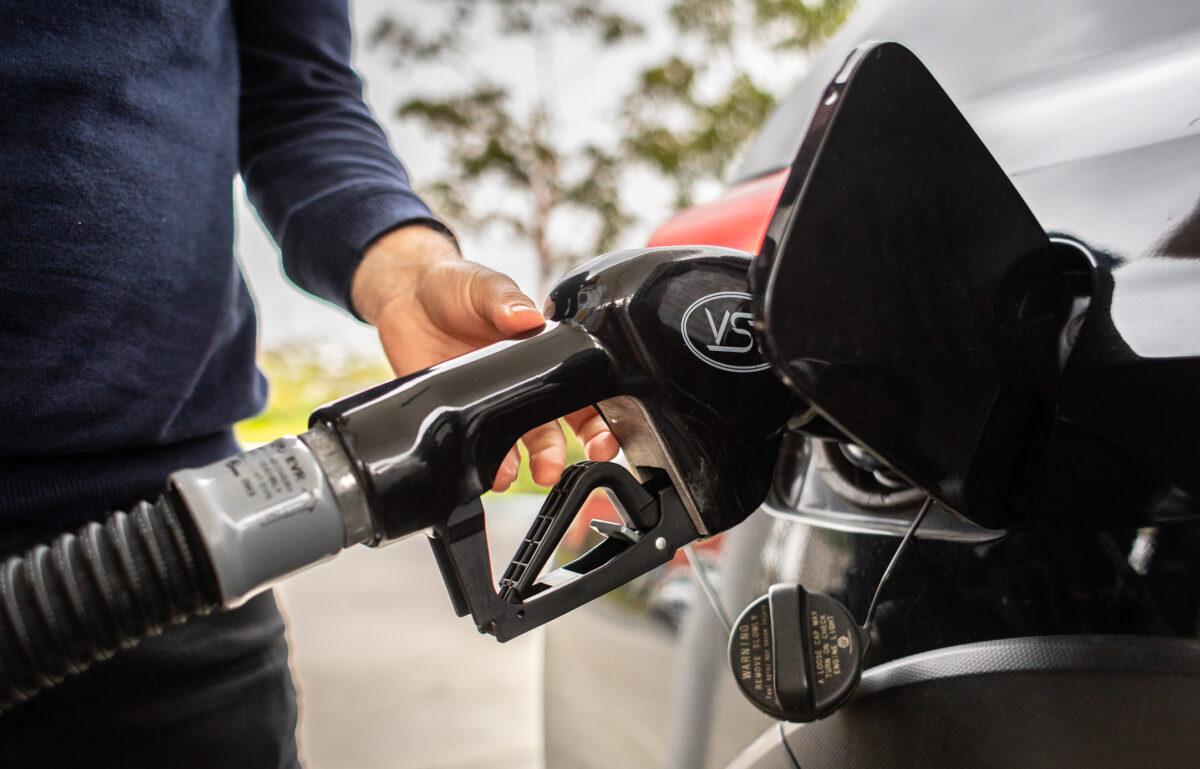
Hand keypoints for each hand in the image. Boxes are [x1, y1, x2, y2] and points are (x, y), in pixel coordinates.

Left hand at [351, 224, 618, 490]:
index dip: (597, 417)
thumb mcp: (483, 285)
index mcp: (542, 352)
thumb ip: (505, 300)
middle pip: (554, 429)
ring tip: (519, 475)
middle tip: (553, 469)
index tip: (601, 437)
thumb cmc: (454, 284)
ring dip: (527, 465)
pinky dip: (489, 466)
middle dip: (560, 454)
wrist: (405, 295)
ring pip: (523, 445)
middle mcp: (523, 383)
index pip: (580, 388)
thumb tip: (528, 317)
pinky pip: (481, 449)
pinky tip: (489, 472)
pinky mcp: (461, 414)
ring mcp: (493, 402)